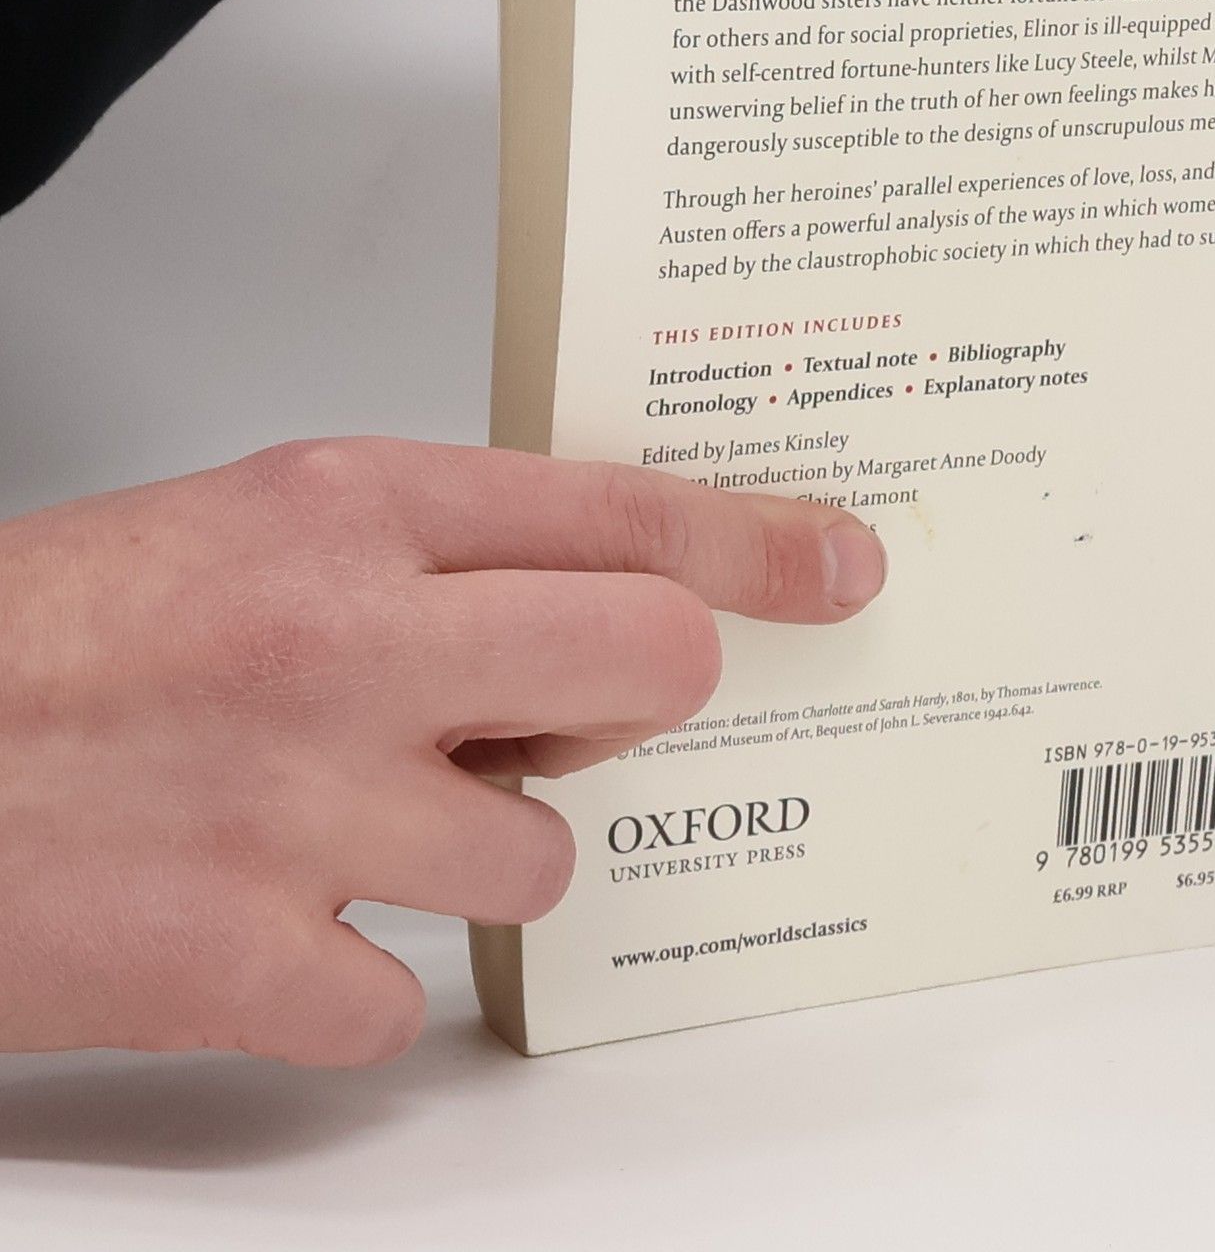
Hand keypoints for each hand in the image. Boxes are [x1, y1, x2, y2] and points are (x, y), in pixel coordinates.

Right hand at [0, 438, 885, 1064]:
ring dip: (479, 852)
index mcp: (347, 512)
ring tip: (361, 821)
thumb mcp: (253, 528)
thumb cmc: (51, 638)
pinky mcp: (241, 964)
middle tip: (583, 713)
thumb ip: (429, 556)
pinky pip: (409, 1002)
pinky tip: (277, 921)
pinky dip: (359, 979)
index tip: (837, 565)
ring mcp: (302, 810)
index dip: (758, 541)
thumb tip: (580, 612)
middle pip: (651, 662)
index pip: (621, 512)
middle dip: (644, 699)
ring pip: (542, 858)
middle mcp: (345, 644)